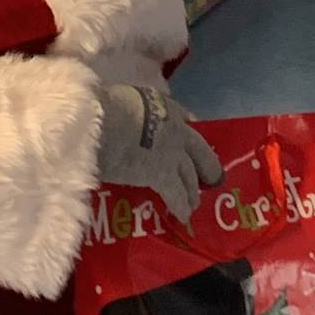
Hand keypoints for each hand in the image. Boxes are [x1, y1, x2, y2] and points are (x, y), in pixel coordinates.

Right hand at [98, 84, 222, 218]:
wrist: (101, 122)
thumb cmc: (102, 106)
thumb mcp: (121, 97)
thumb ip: (129, 109)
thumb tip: (118, 115)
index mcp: (163, 105)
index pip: (183, 115)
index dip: (187, 126)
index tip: (191, 135)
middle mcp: (174, 129)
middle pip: (199, 149)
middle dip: (207, 164)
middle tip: (212, 177)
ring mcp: (172, 154)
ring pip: (189, 174)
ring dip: (193, 189)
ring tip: (195, 201)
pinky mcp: (162, 176)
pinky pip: (176, 194)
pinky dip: (180, 206)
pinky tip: (183, 217)